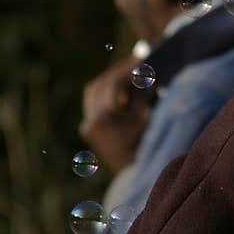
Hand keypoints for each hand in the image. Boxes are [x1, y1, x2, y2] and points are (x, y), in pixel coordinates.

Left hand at [79, 56, 149, 172]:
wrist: (134, 174)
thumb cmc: (145, 146)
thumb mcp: (146, 117)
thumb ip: (140, 94)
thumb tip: (139, 74)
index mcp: (104, 118)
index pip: (112, 82)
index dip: (127, 68)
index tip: (140, 59)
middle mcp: (91, 121)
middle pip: (99, 85)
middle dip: (117, 72)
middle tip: (134, 64)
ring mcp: (88, 127)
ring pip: (94, 94)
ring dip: (110, 82)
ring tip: (128, 77)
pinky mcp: (90, 131)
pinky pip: (95, 105)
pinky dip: (107, 95)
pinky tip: (122, 94)